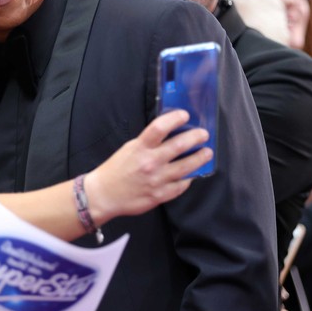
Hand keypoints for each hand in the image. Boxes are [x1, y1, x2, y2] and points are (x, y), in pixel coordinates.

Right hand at [86, 110, 211, 221]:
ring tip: (207, 153)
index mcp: (139, 148)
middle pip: (179, 146)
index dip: (175, 119)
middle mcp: (150, 162)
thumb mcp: (129, 149)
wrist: (104, 195)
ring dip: (200, 158)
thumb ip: (148, 143)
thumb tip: (169, 135)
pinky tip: (192, 174)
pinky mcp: (160, 195)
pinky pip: (180, 186)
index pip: (160, 128)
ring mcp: (156, 180)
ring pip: (186, 167)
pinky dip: (188, 179)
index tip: (185, 115)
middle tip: (203, 135)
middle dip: (195, 137)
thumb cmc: (116, 170)